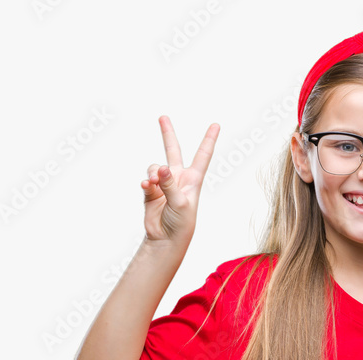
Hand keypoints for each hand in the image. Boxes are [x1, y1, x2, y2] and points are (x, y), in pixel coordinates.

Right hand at [140, 115, 218, 247]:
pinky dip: (146, 182)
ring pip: (155, 167)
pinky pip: (146, 180)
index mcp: (193, 180)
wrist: (166, 239)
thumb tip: (161, 168)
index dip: (209, 139)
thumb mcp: (180, 203)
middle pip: (173, 150)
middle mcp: (178, 178)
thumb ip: (170, 184)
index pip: (203, 155)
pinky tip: (147, 187)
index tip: (216, 124)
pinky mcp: (151, 192)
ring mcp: (164, 184)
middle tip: (162, 117)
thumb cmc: (182, 223)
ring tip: (153, 182)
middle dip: (167, 134)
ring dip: (153, 172)